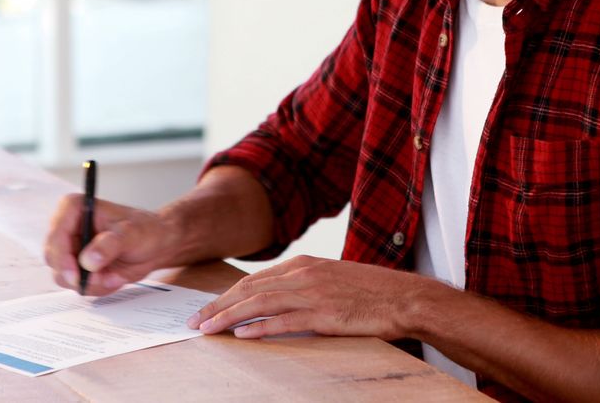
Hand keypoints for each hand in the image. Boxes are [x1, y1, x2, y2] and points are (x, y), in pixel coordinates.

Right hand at [43, 194, 179, 295]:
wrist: (156, 244)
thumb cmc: (145, 230)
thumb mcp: (131, 234)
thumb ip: (109, 246)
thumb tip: (88, 261)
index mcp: (74, 209)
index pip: (56, 234)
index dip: (62, 257)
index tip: (76, 275)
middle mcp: (68, 228)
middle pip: (54, 259)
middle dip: (79, 274)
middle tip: (104, 279)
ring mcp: (71, 248)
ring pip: (64, 276)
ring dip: (91, 282)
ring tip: (115, 276)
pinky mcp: (78, 266)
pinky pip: (76, 284)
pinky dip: (96, 286)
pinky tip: (114, 277)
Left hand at [187, 255, 432, 339]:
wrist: (405, 297)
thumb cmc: (370, 292)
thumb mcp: (331, 279)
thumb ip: (302, 286)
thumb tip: (274, 301)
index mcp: (304, 264)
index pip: (253, 279)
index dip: (226, 295)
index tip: (206, 308)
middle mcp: (304, 274)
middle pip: (249, 289)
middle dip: (217, 306)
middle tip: (195, 321)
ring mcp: (313, 293)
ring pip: (259, 303)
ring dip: (229, 317)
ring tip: (208, 329)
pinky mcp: (325, 314)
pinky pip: (285, 321)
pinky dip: (260, 327)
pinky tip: (241, 335)